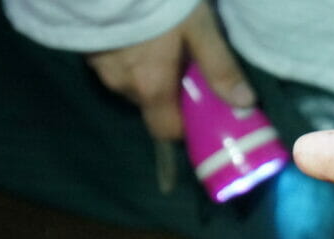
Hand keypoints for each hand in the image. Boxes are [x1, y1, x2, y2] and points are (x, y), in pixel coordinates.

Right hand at [86, 1, 253, 139]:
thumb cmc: (156, 0)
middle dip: (169, 92)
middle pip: (151, 105)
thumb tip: (245, 103)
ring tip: (161, 44)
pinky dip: (129, 58)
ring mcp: (99, 67)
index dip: (184, 124)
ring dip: (148, 73)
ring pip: (132, 84)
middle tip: (185, 66)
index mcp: (150, 87)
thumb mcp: (199, 28)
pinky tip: (139, 34)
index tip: (200, 106)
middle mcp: (121, 85)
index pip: (166, 130)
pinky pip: (114, 64)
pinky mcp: (88, 48)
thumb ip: (220, 67)